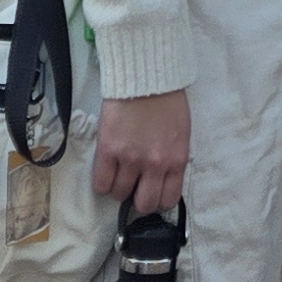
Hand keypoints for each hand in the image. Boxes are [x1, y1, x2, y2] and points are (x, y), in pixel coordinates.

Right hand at [94, 88, 191, 216]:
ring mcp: (131, 159)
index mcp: (177, 160)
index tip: (151, 192)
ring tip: (119, 173)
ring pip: (120, 194)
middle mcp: (155, 164)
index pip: (168, 199)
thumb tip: (161, 179)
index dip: (157, 200)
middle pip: (144, 204)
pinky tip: (106, 171)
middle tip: (134, 186)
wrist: (145, 77)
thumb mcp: (180, 134)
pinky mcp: (109, 150)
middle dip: (138, 198)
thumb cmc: (167, 102)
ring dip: (118, 187)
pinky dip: (102, 183)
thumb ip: (172, 159)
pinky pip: (101, 183)